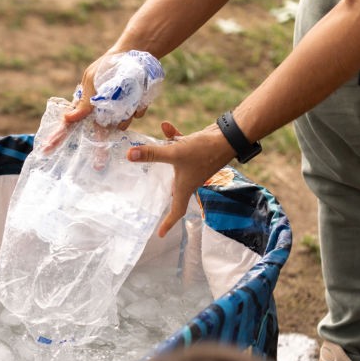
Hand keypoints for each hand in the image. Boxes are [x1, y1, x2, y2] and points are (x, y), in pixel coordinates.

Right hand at [41, 52, 148, 152]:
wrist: (135, 53)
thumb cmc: (107, 66)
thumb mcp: (92, 81)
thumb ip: (83, 104)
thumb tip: (67, 119)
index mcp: (86, 105)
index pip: (68, 125)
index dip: (57, 138)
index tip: (46, 150)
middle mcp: (100, 112)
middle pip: (97, 136)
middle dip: (98, 150)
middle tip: (98, 165)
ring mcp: (117, 112)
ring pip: (119, 125)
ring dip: (124, 118)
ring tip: (129, 105)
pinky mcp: (134, 109)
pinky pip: (135, 115)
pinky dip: (138, 107)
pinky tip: (140, 98)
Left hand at [126, 121, 234, 236]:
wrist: (230, 136)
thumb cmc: (205, 151)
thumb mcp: (175, 153)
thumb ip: (152, 154)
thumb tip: (129, 155)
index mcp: (185, 187)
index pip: (175, 211)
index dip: (167, 224)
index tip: (159, 234)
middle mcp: (189, 179)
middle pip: (172, 189)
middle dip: (160, 191)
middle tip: (147, 194)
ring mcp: (193, 165)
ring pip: (173, 164)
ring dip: (161, 157)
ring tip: (146, 154)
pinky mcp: (196, 151)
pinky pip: (180, 147)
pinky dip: (171, 138)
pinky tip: (165, 126)